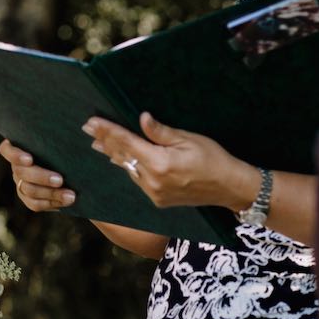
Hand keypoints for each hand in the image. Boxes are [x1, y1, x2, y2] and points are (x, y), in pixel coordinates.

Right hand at [0, 139, 75, 212]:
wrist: (80, 171)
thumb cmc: (72, 148)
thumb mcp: (69, 139)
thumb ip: (73, 134)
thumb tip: (88, 125)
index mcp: (21, 147)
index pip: (7, 150)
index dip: (15, 155)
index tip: (30, 159)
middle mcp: (17, 166)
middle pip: (21, 172)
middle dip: (41, 177)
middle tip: (60, 179)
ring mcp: (21, 183)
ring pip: (28, 190)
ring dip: (50, 193)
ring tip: (71, 195)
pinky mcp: (29, 198)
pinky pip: (34, 204)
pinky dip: (50, 203)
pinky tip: (66, 202)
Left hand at [82, 113, 257, 210]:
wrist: (230, 188)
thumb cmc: (214, 159)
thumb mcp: (189, 140)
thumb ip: (161, 132)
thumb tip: (141, 119)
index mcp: (159, 163)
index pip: (126, 143)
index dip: (108, 131)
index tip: (92, 122)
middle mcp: (152, 181)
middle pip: (122, 156)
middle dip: (104, 141)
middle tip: (88, 128)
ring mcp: (153, 193)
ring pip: (127, 169)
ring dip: (113, 154)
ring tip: (97, 142)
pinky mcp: (157, 199)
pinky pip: (137, 179)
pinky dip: (127, 166)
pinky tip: (118, 159)